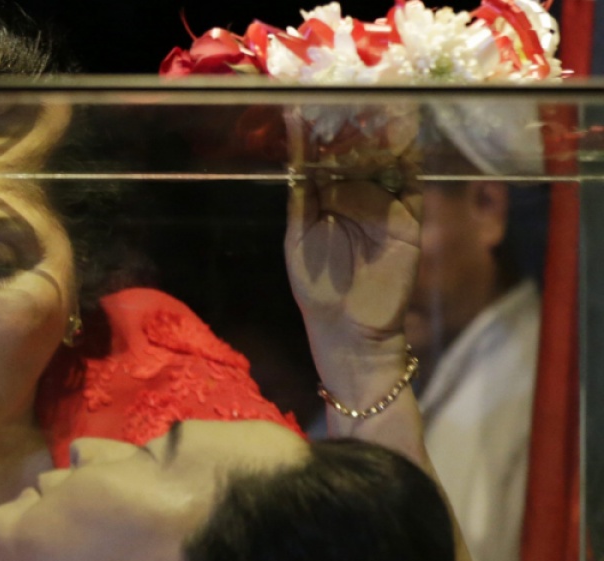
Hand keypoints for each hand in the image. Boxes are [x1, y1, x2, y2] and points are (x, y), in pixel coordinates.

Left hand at [284, 107, 422, 349]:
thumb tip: (295, 150)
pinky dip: (408, 154)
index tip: (309, 98)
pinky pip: (410, 179)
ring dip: (382, 129)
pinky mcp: (408, 215)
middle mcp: (355, 193)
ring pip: (385, 158)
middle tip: (347, 86)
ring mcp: (384, 202)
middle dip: (352, 120)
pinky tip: (403, 129)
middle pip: (356, 148)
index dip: (318, 128)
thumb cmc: (318, 287)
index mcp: (325, 196)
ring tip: (377, 96)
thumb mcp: (300, 236)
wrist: (350, 328)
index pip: (323, 153)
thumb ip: (302, 194)